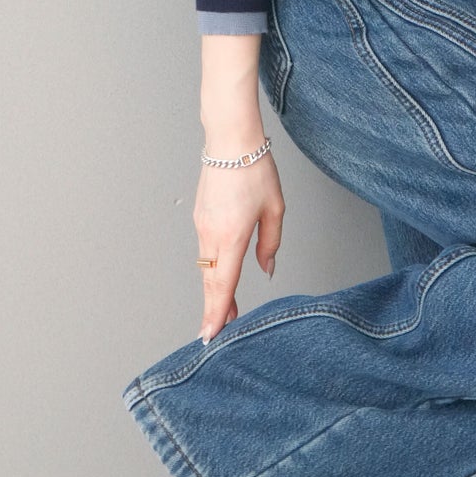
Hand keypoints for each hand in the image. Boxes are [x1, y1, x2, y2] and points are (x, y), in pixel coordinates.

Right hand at [195, 151, 284, 342]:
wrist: (230, 141)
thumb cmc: (255, 171)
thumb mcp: (275, 208)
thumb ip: (271, 243)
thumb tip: (266, 268)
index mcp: (232, 237)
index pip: (223, 285)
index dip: (218, 312)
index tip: (211, 335)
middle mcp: (212, 235)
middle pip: (210, 282)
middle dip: (213, 309)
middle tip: (215, 334)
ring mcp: (202, 226)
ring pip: (206, 268)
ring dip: (214, 290)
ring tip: (225, 310)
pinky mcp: (200, 217)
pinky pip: (205, 251)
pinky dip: (211, 269)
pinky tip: (220, 275)